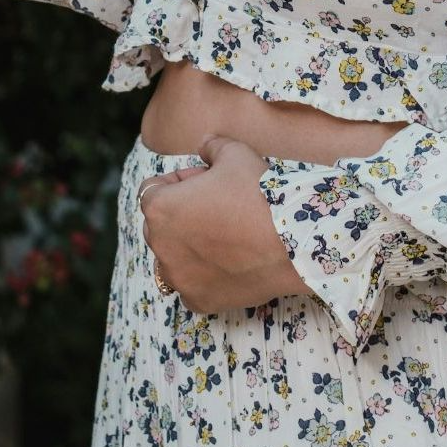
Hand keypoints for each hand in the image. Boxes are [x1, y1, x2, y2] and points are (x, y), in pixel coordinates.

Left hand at [138, 133, 313, 314]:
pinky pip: (191, 285)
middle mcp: (160, 246)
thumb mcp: (235, 154)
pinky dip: (204, 275)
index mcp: (160, 208)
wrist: (294, 241)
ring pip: (173, 258)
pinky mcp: (198, 300)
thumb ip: (212, 146)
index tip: (205, 183)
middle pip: (159, 225)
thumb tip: (206, 146)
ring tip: (224, 236)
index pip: (153, 190)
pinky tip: (229, 262)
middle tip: (217, 207)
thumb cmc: (259, 193)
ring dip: (188, 247)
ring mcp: (179, 277)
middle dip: (181, 215)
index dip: (179, 182)